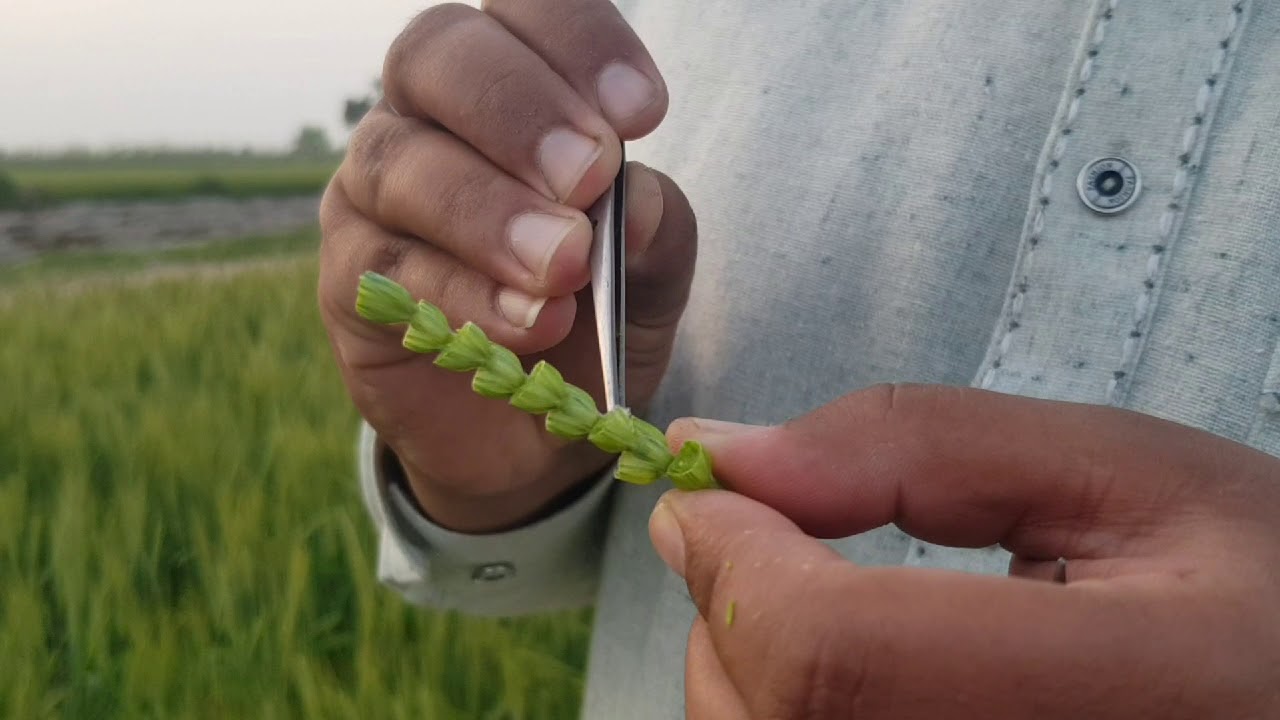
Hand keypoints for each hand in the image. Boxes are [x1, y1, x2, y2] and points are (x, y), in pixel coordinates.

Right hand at [317, 1, 696, 531]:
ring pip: (402, 161)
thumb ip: (656, 228)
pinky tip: (526, 324)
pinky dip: (461, 292)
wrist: (535, 429)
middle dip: (520, 113)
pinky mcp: (349, 277)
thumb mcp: (652, 274)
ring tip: (563, 267)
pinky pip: (384, 264)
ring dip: (490, 212)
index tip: (643, 111)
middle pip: (438, 54)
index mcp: (513, 82)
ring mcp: (376, 192)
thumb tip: (633, 197)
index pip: (522, 9)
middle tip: (589, 177)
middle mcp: (430, 114)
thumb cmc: (593, 317)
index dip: (577, 39)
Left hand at [650, 385, 1279, 718]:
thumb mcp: (1119, 472)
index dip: (739, 563)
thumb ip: (913, 447)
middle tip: (774, 540)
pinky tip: (852, 685)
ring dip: (747, 673)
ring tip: (834, 612)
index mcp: (1143, 700)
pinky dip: (779, 718)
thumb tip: (722, 460)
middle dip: (730, 611)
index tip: (710, 494)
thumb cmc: (1251, 584)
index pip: (834, 657)